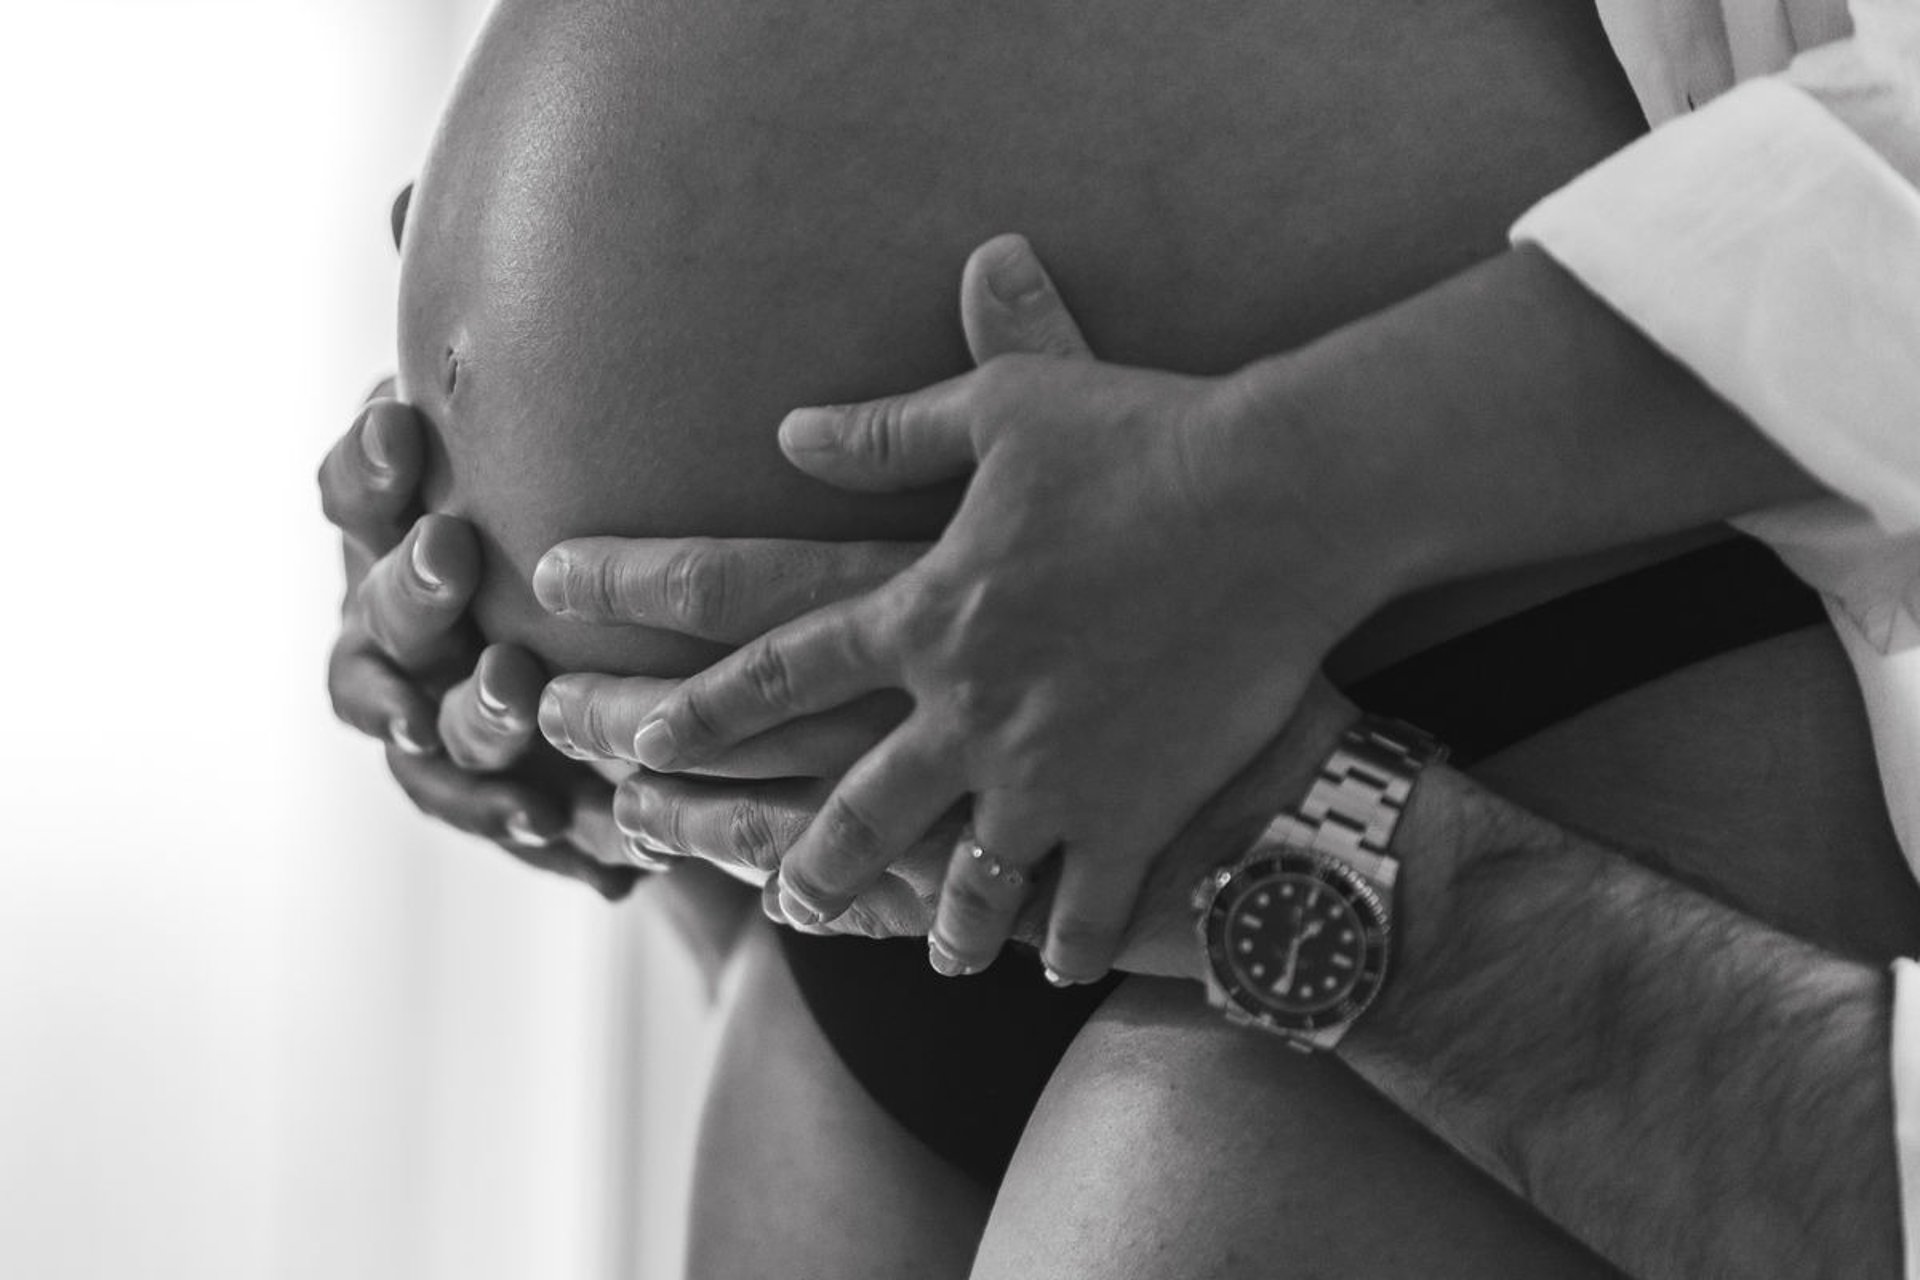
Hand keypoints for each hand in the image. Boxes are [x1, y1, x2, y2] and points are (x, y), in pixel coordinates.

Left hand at [623, 235, 1401, 982]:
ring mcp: (1046, 775)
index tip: (636, 735)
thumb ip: (892, 428)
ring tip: (913, 950)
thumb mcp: (1010, 406)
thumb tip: (791, 430)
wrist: (1286, 507)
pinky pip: (1080, 909)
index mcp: (924, 608)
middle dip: (784, 851)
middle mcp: (966, 708)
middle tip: (769, 893)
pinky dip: (1060, 945)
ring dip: (930, 925)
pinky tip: (1045, 969)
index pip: (777, 662)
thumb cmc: (1149, 441)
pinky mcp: (1130, 814)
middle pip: (846, 801)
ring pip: (960, 881)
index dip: (695, 699)